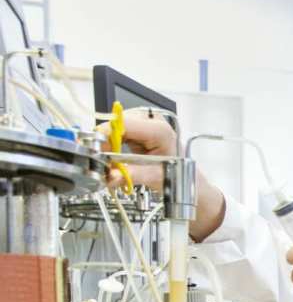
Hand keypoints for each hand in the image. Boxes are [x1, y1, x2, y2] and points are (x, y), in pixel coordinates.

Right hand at [99, 111, 225, 240]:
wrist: (188, 179)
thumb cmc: (180, 176)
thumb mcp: (157, 177)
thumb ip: (133, 175)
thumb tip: (110, 176)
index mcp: (159, 130)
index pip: (123, 123)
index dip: (105, 135)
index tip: (94, 150)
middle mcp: (151, 122)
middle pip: (115, 125)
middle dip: (104, 144)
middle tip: (100, 162)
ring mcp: (144, 124)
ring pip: (114, 130)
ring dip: (106, 147)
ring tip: (108, 164)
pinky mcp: (138, 130)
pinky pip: (117, 135)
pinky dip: (111, 147)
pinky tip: (114, 159)